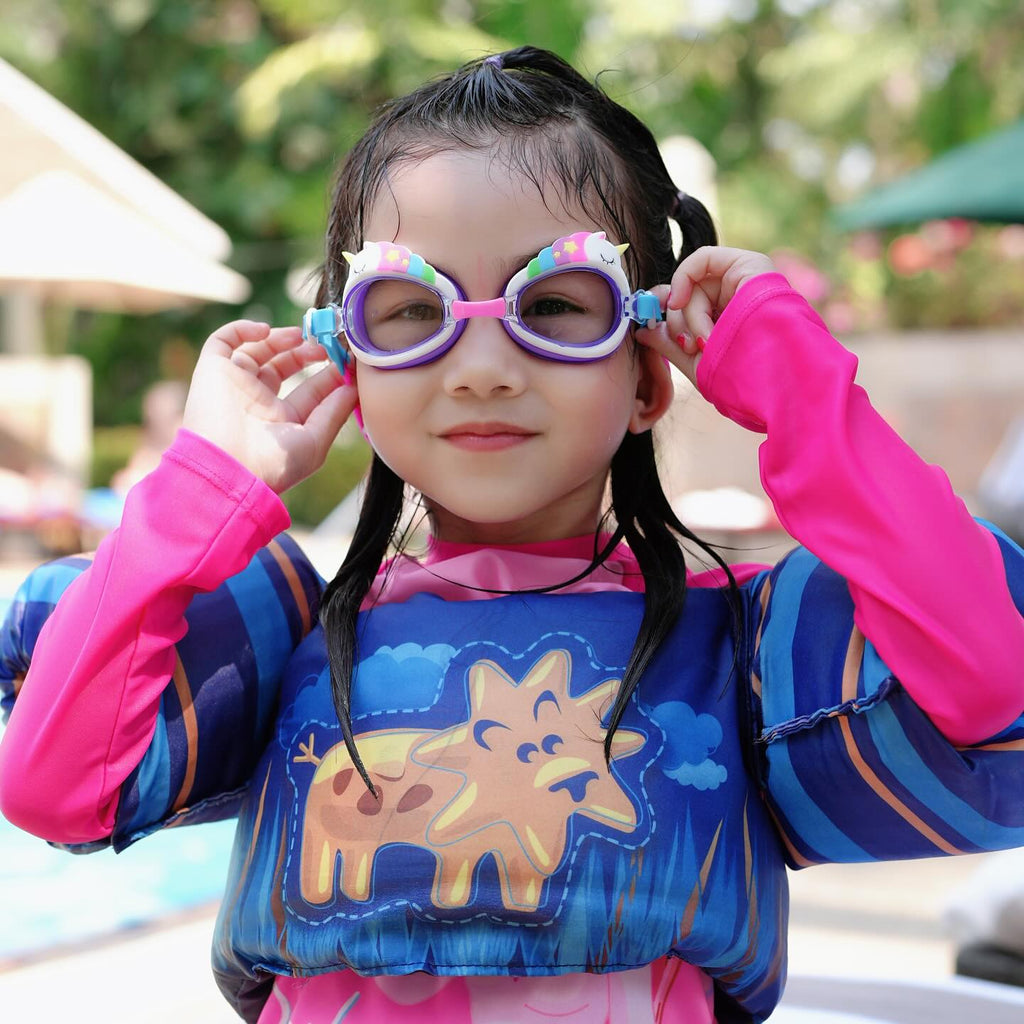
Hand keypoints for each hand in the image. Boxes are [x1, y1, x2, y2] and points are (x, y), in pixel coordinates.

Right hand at [182, 320, 356, 492]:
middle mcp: (259, 402)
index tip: (348, 359)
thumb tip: (354, 387)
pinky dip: (241, 330)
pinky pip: (223, 342)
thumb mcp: (315, 441)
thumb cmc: (273, 464)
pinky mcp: (213, 371)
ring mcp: (236, 385)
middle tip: (325, 344)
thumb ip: (335, 412)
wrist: (226, 468)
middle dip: (306, 352)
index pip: (311, 390)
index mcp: (283, 420)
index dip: (330, 373)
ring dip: (279, 339)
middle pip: (284, 366)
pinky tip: (264, 331)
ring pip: (257, 351)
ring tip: (298, 336)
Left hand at [635, 246, 774, 386]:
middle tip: (689, 345)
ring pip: (693, 285)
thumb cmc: (738, 375)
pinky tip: (683, 302)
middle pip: (687, 297)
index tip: (649, 325)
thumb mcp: (695, 362)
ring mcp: (743, 281)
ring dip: (688, 316)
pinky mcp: (750, 265)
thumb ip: (668, 343)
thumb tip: (641, 332)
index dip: (664, 311)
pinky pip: (702, 259)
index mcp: (728, 322)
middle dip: (678, 323)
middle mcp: (736, 300)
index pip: (688, 305)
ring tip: (705, 340)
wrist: (771, 374)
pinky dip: (685, 279)